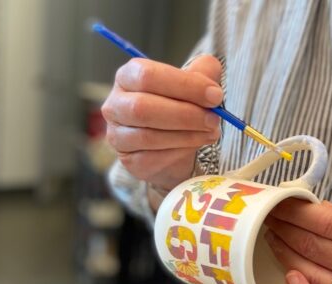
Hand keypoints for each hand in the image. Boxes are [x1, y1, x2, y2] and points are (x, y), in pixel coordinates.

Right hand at [102, 55, 222, 189]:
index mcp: (128, 77)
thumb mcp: (193, 85)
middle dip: (185, 114)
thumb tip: (212, 82)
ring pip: (149, 136)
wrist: (173, 148)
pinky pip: (152, 159)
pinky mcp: (128, 161)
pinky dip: (179, 153)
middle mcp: (116, 105)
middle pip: (143, 107)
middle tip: (214, 119)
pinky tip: (195, 146)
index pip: (148, 76)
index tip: (215, 95)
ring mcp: (118, 135)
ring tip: (210, 133)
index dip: (184, 85)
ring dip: (186, 135)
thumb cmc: (179, 108)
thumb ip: (204, 73)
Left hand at [265, 200, 331, 283]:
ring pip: (312, 277)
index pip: (326, 223)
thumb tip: (313, 211)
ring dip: (285, 255)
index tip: (279, 205)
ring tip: (272, 239)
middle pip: (314, 248)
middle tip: (268, 219)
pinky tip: (291, 279)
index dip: (295, 213)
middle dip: (284, 229)